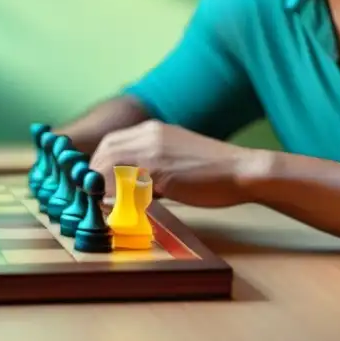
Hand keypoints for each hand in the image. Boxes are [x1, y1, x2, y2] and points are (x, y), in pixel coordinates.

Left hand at [89, 120, 269, 207]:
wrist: (244, 171)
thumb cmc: (214, 173)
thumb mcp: (176, 161)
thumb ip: (151, 168)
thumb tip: (126, 189)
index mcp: (152, 129)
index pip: (110, 142)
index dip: (98, 163)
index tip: (95, 183)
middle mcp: (149, 134)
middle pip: (105, 151)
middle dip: (95, 174)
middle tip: (96, 198)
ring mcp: (153, 150)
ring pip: (111, 165)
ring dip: (104, 187)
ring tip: (107, 207)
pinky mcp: (159, 169)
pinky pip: (126, 182)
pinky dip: (119, 196)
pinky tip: (123, 210)